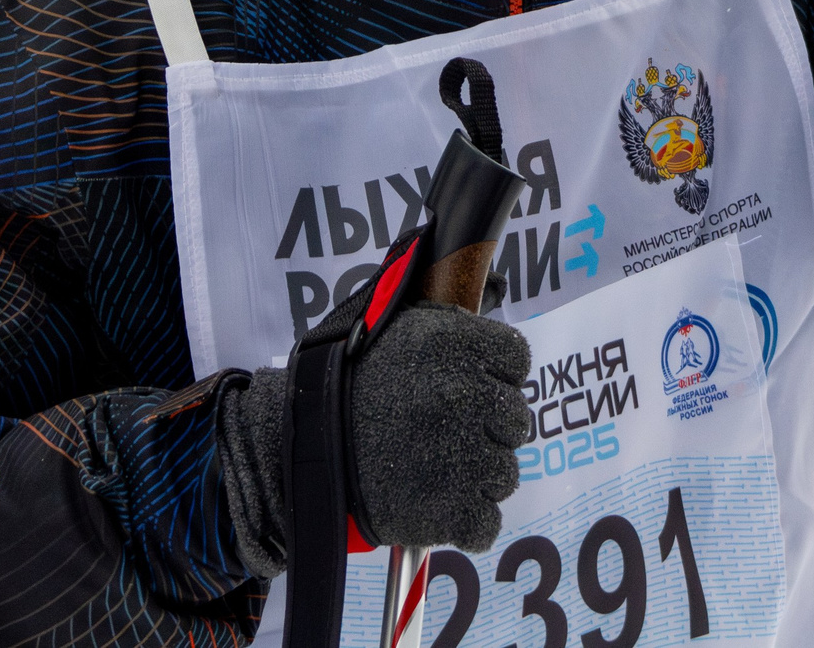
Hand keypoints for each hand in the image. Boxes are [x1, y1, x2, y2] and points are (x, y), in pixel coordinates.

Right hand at [216, 303, 532, 574]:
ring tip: (436, 470)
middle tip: (448, 432)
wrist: (296, 448)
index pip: (515, 357)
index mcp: (454, 345)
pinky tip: (439, 505)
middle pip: (516, 419)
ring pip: (505, 473)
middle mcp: (466, 395)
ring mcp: (463, 456)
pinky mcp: (450, 512)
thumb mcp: (394, 329)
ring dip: (478, 476)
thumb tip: (488, 290)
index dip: (496, 373)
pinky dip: (467, 522)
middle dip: (489, 427)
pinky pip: (487, 523)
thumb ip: (447, 322)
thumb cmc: (342, 386)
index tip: (472, 384)